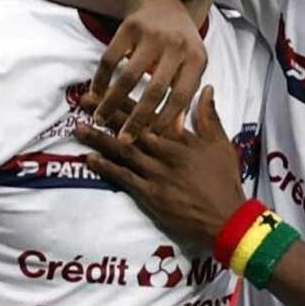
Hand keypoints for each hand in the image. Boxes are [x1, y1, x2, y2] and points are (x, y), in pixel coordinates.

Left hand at [75, 86, 244, 248]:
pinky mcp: (151, 195)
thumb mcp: (221, 144)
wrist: (226, 217)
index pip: (150, 113)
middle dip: (106, 113)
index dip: (127, 100)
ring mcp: (156, 174)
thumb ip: (209, 116)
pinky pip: (124, 178)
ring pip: (124, 151)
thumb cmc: (224, 180)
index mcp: (181, 138)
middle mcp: (165, 152)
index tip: (108, 87)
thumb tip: (207, 88)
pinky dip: (107, 168)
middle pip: (131, 128)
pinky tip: (90, 159)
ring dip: (99, 139)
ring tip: (78, 127)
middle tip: (83, 101)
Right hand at [88, 0, 207, 140]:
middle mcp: (176, 46)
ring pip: (129, 76)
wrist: (162, 2)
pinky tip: (95, 94)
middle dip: (137, 119)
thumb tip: (174, 132)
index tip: (150, 140)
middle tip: (123, 140)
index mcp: (196, 58)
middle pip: (155, 90)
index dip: (165, 120)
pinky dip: (100, 79)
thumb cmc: (180, 43)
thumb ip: (184, 95)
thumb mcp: (190, 65)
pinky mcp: (130, 27)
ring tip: (100, 119)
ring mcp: (153, 34)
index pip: (181, 96)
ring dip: (112, 102)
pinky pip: (111, 59)